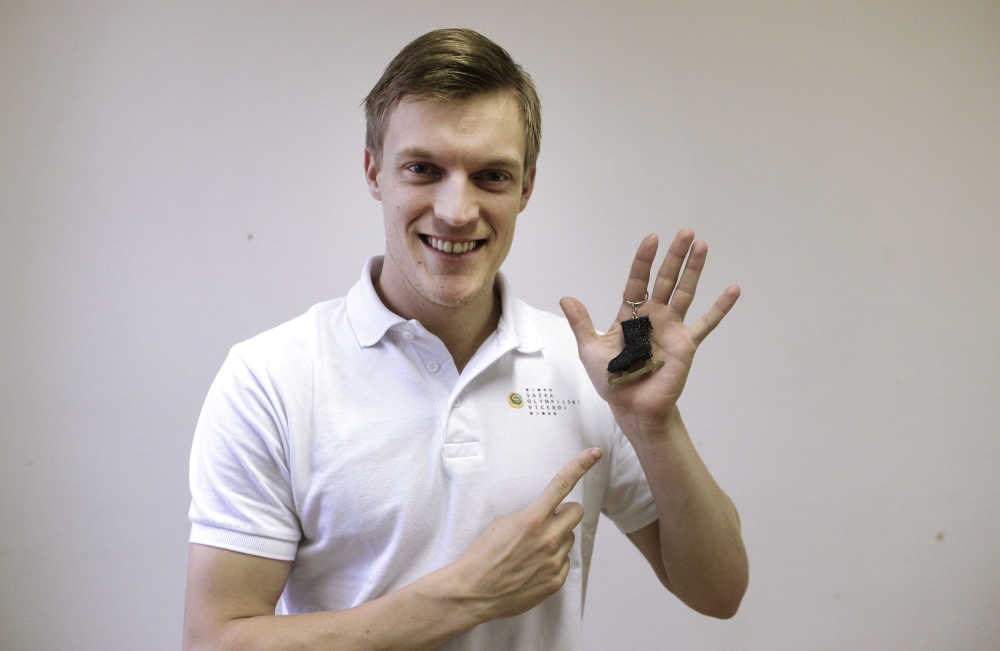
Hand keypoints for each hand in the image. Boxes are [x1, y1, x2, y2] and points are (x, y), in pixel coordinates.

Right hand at [449, 448, 601, 620]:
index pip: (562, 484)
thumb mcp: (502, 523)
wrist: (473, 591)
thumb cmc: (483, 555)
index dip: (581, 465)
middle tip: (550, 518)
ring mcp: (554, 561)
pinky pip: (565, 562)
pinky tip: (533, 567)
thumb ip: (532, 516)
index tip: (595, 453)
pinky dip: (553, 561)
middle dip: (565, 511)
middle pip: (576, 511)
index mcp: (533, 519)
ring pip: (569, 538)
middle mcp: (548, 538)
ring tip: (532, 550)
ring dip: (557, 538)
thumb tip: (550, 514)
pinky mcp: (556, 581)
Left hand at [560, 230, 739, 429]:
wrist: (632, 407)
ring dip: (694, 270)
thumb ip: (581, 323)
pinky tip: (733, 289)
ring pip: (685, 293)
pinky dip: (720, 307)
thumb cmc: (611, 380)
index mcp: (631, 314)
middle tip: (686, 232)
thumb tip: (565, 298)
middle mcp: (654, 316)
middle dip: (675, 256)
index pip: (638, 280)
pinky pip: (706, 324)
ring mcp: (672, 328)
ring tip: (702, 246)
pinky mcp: (687, 344)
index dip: (644, 260)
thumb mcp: (590, 349)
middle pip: (665, 279)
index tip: (652, 238)